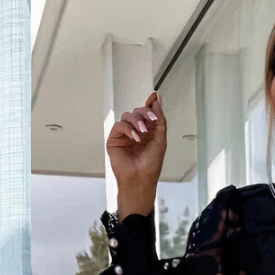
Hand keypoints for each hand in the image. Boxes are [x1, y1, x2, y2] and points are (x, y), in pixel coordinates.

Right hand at [106, 91, 166, 218]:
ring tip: (142, 132)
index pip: (146, 112)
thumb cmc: (151, 164)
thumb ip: (159, 117)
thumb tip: (156, 99)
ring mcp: (124, 135)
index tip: (154, 97)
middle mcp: (135, 131)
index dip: (150, 104)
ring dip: (137, 121)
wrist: (141, 178)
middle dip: (145, 113)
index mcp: (147, 130)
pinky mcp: (114, 139)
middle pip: (137, 111)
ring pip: (128, 116)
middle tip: (151, 120)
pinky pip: (119, 125)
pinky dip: (128, 129)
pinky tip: (135, 138)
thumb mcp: (160, 136)